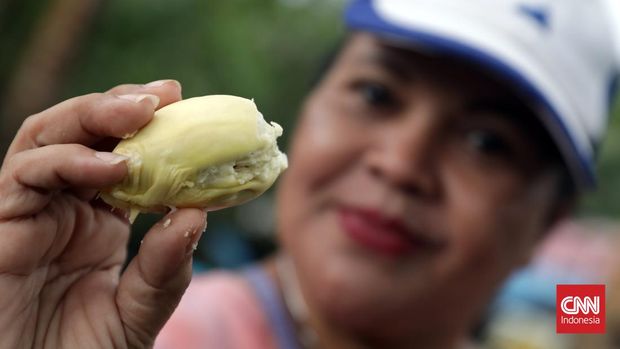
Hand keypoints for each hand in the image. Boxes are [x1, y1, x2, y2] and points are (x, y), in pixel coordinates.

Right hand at [0, 80, 206, 347]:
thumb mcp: (140, 312)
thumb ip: (165, 269)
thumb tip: (197, 213)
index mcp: (99, 219)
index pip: (121, 154)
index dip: (150, 128)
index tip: (185, 106)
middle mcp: (63, 207)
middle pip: (82, 133)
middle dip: (121, 105)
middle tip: (165, 93)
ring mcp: (30, 213)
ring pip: (47, 138)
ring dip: (94, 116)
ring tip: (142, 112)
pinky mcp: (0, 225)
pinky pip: (23, 175)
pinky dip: (68, 160)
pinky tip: (115, 166)